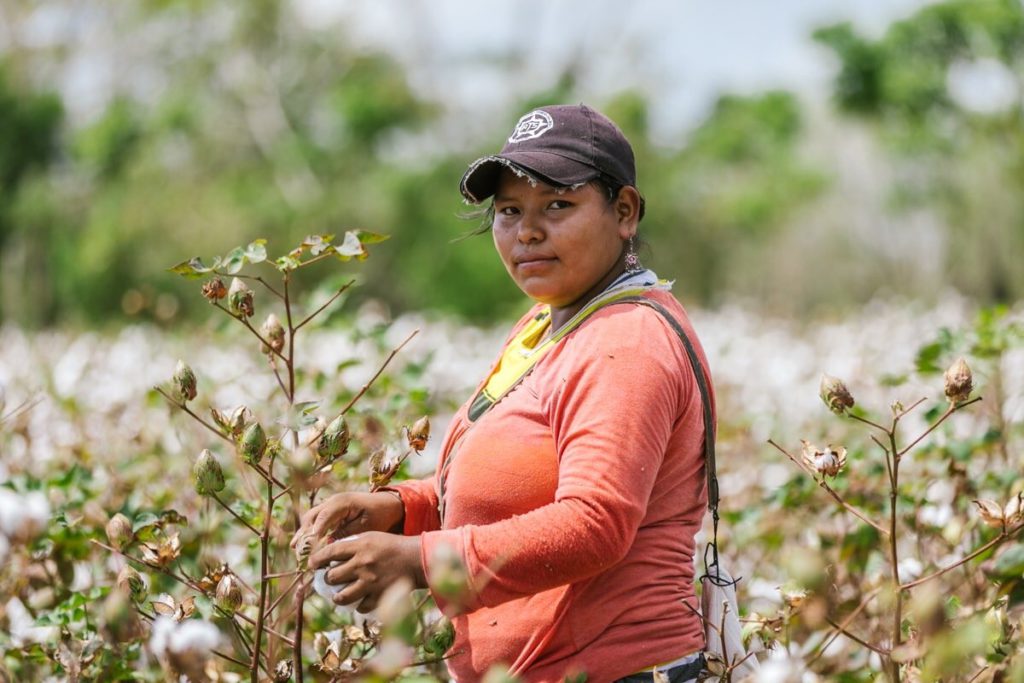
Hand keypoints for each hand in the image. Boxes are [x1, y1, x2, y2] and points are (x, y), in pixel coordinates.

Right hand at [290, 491, 403, 548]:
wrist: (387, 505)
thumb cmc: (379, 515)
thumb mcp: (366, 526)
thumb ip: (347, 534)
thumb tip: (328, 545)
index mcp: (343, 502)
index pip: (323, 517)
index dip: (314, 532)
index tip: (307, 547)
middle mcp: (333, 501)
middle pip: (312, 516)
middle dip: (303, 533)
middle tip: (296, 550)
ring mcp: (330, 505)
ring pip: (311, 518)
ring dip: (303, 533)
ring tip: (295, 549)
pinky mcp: (330, 511)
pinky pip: (315, 521)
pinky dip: (309, 532)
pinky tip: (304, 545)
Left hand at [309, 531, 425, 611]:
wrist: (416, 559)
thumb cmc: (393, 546)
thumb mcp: (372, 537)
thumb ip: (352, 544)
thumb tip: (331, 554)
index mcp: (360, 546)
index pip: (330, 552)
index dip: (316, 559)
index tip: (312, 564)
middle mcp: (363, 564)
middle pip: (332, 576)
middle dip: (329, 579)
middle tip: (331, 578)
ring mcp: (370, 582)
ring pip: (341, 597)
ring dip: (337, 597)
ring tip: (338, 595)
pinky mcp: (379, 595)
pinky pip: (360, 607)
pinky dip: (358, 605)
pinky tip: (360, 601)